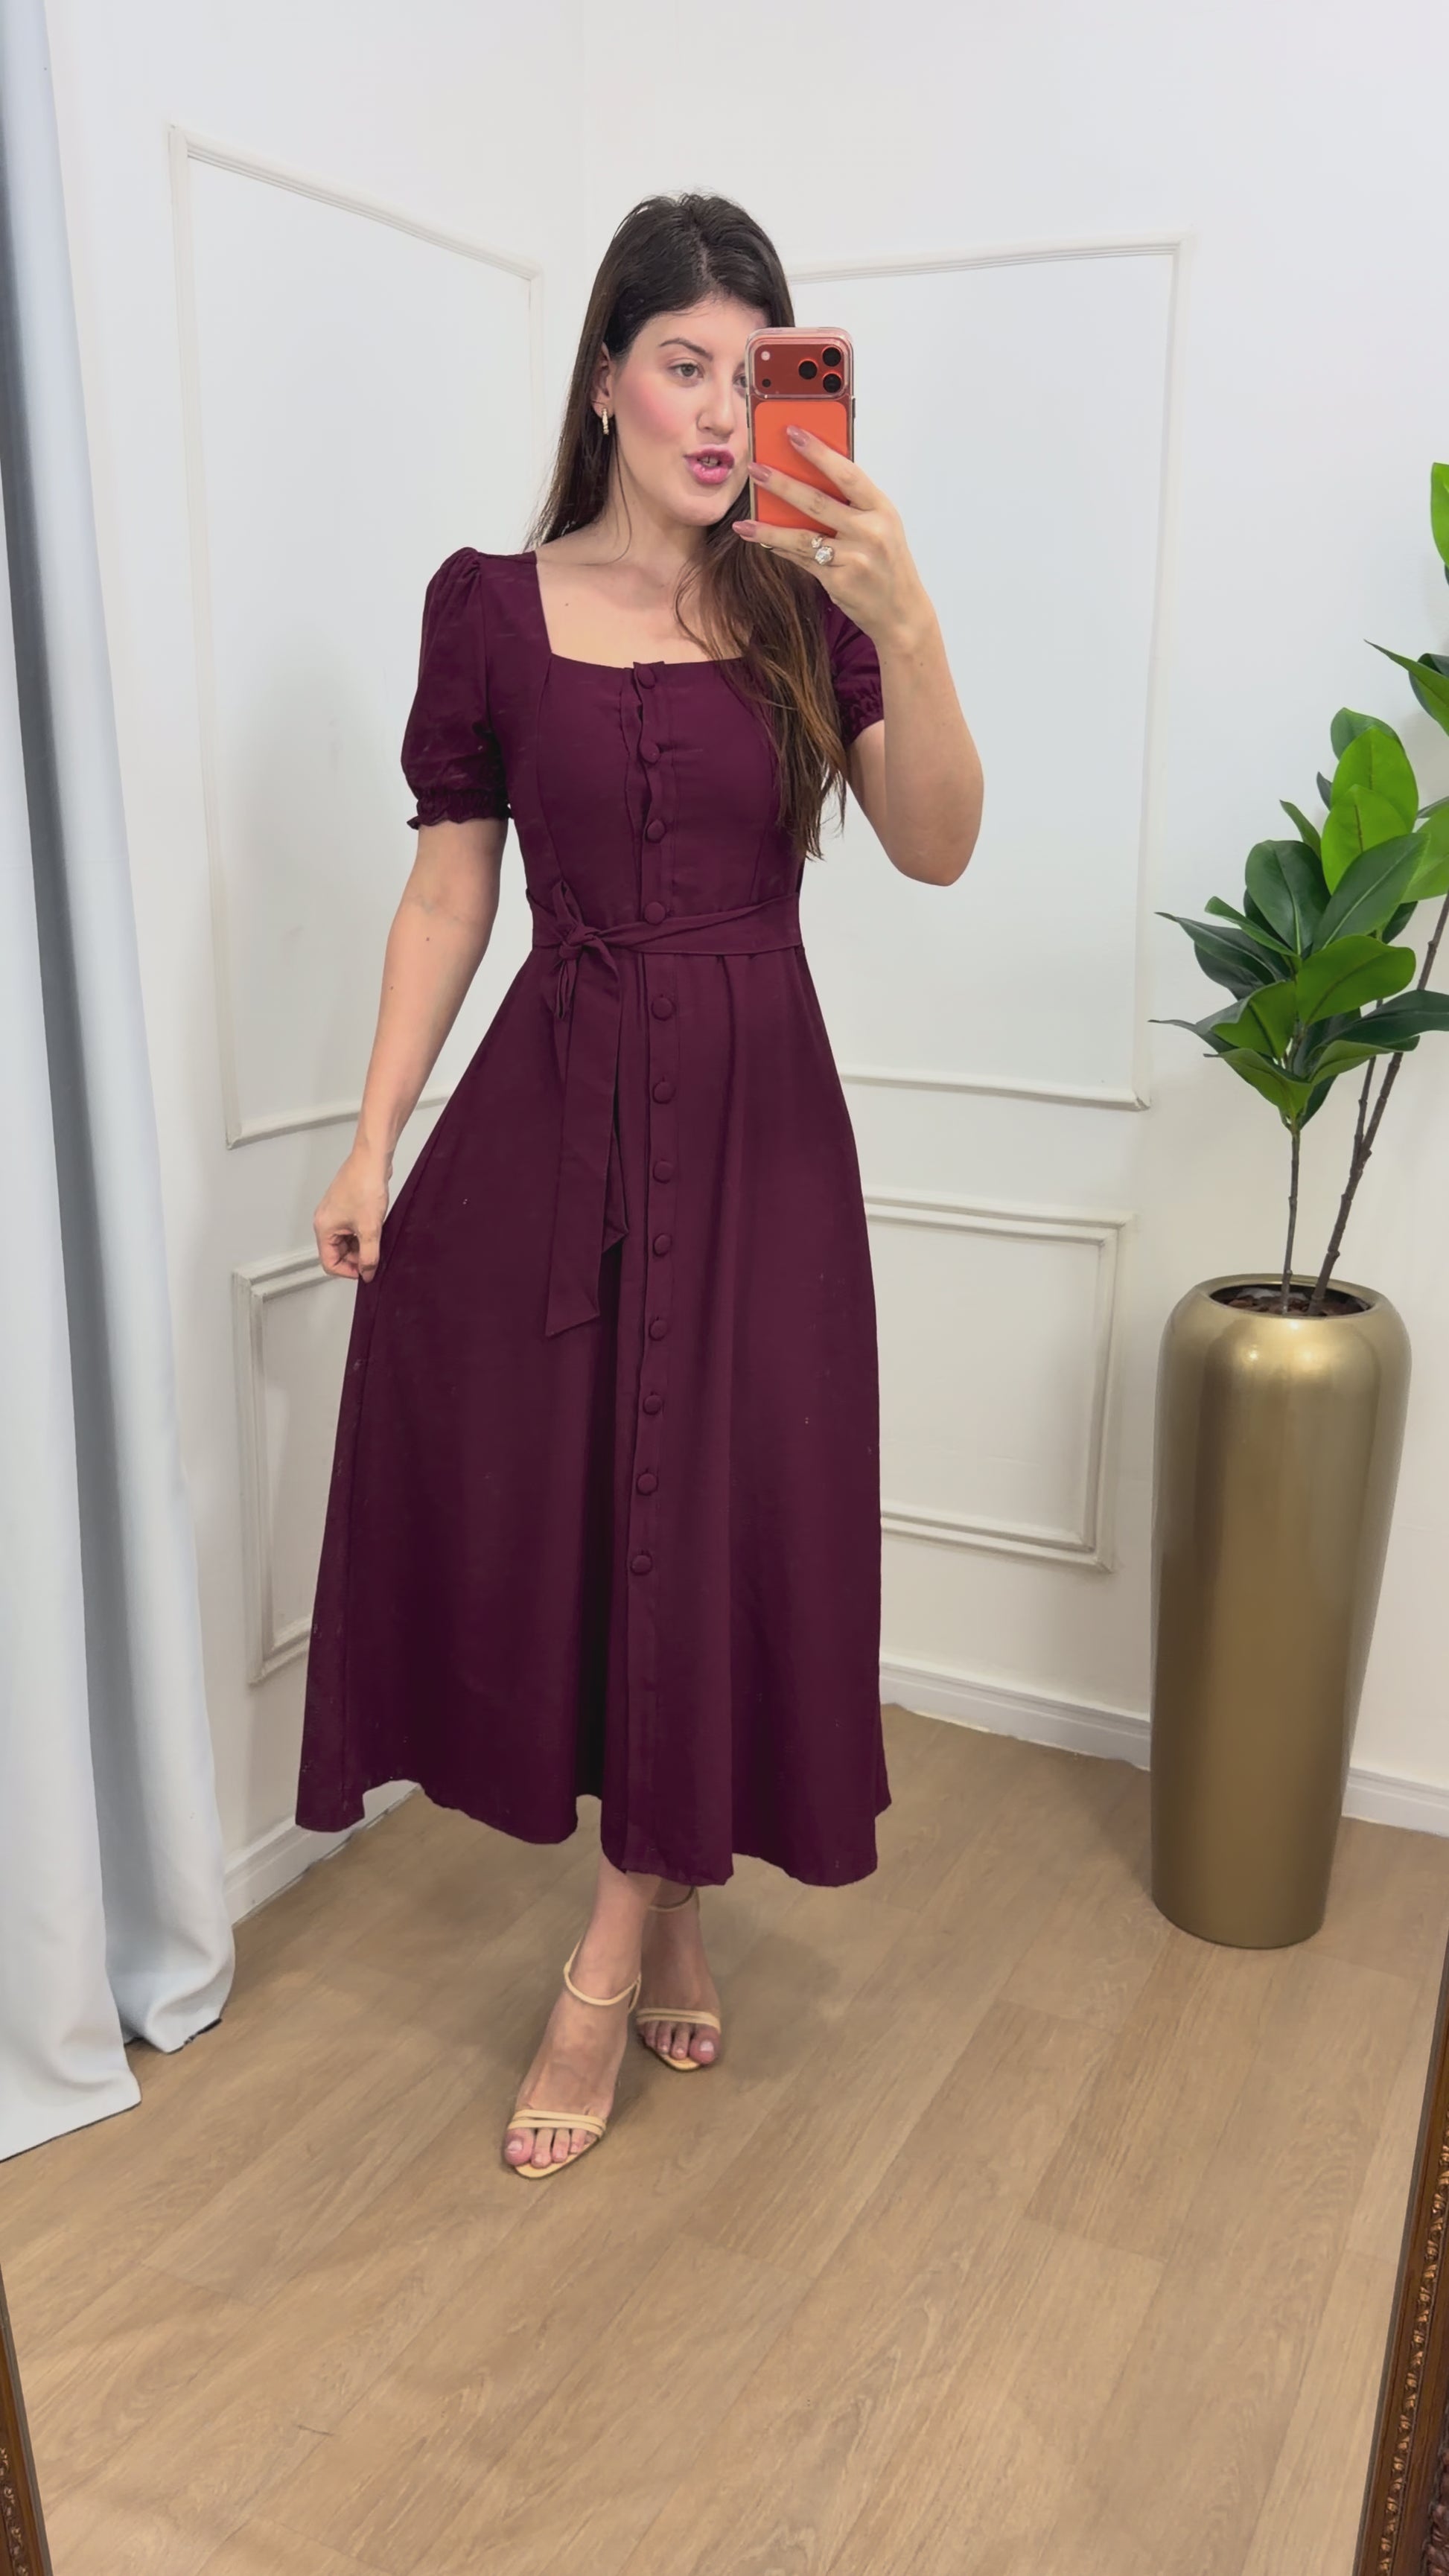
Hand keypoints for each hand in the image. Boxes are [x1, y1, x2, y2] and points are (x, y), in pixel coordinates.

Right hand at [314, 1147, 391, 1282]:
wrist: (372, 1159)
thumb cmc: (365, 1185)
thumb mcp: (370, 1228)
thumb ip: (369, 1256)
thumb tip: (367, 1274)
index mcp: (324, 1228)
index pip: (329, 1263)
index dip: (348, 1271)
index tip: (366, 1272)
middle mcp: (325, 1221)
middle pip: (337, 1253)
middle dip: (357, 1258)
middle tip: (376, 1256)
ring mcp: (336, 1213)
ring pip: (346, 1241)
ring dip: (362, 1245)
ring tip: (378, 1239)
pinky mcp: (347, 1206)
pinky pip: (352, 1228)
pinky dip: (363, 1233)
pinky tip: (377, 1229)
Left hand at [734, 427, 928, 647]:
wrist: (902, 613)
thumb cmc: (887, 564)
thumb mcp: (881, 527)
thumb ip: (853, 506)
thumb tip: (807, 479)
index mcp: (882, 509)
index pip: (847, 473)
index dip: (819, 452)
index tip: (793, 433)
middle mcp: (870, 531)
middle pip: (818, 502)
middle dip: (782, 484)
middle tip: (755, 469)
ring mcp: (854, 558)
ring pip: (802, 537)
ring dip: (769, 527)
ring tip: (744, 519)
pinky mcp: (839, 581)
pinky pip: (802, 560)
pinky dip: (781, 549)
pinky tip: (761, 540)